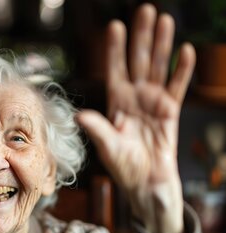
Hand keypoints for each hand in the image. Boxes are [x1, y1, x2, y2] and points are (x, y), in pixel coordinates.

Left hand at [76, 4, 194, 232]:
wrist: (146, 182)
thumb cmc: (123, 166)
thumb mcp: (107, 146)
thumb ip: (97, 128)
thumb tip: (79, 115)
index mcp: (116, 104)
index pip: (115, 70)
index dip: (115, 49)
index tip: (114, 26)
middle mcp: (134, 98)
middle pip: (138, 62)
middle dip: (141, 37)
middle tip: (144, 10)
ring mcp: (153, 102)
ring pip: (158, 68)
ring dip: (162, 45)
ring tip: (165, 20)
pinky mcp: (170, 111)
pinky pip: (177, 87)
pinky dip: (182, 70)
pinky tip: (185, 51)